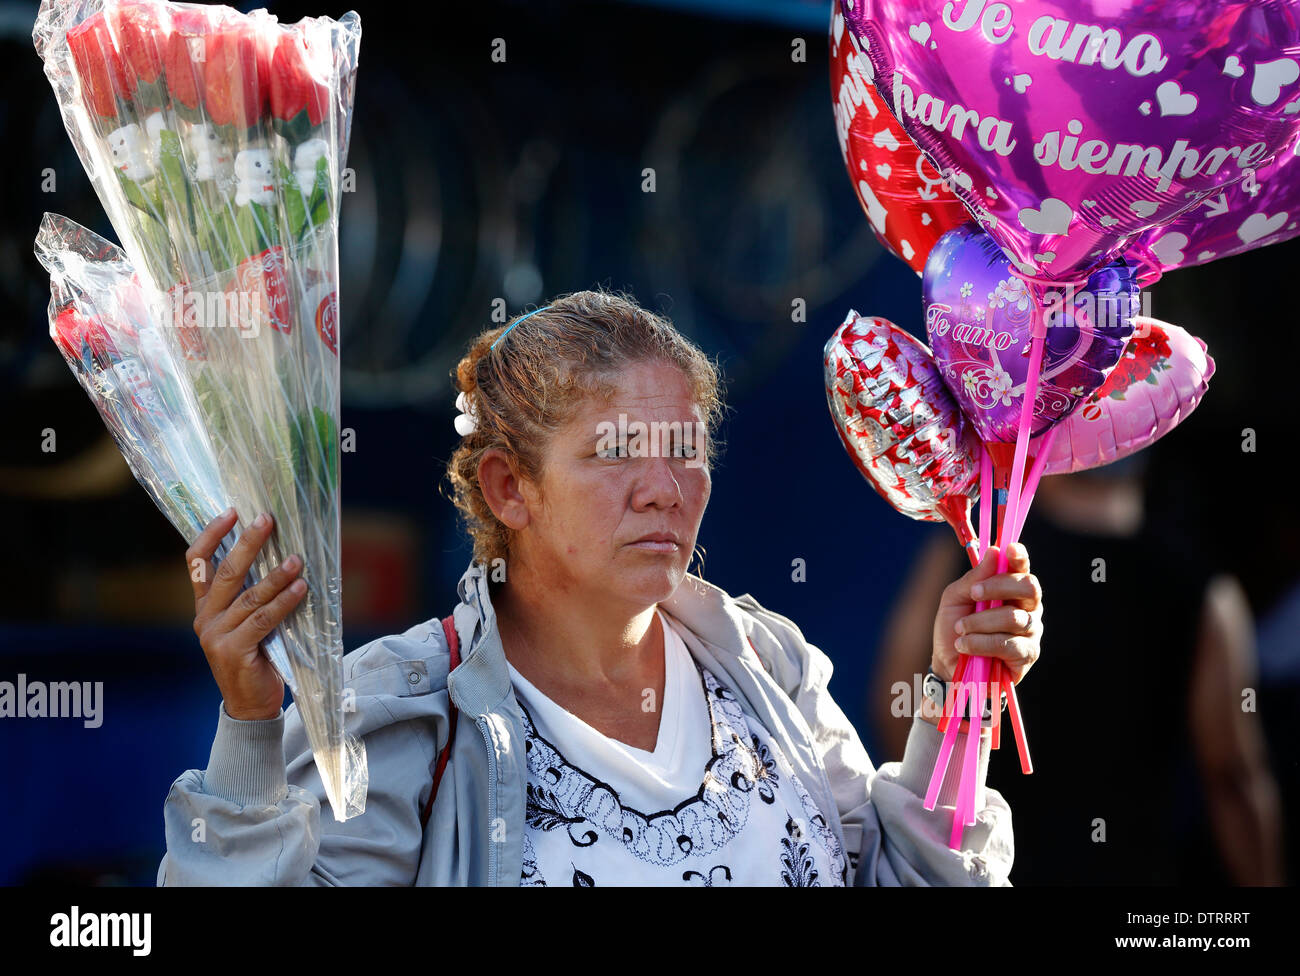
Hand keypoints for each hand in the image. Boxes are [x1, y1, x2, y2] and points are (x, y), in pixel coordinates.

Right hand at [187, 508, 305, 720]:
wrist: (251, 706)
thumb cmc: (256, 656)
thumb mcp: (247, 623)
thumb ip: (252, 595)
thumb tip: (281, 554)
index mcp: (204, 607)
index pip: (197, 563)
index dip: (211, 534)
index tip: (232, 511)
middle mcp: (205, 618)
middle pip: (225, 573)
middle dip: (247, 543)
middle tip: (267, 520)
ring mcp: (216, 636)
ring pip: (248, 597)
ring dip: (275, 575)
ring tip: (297, 559)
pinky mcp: (234, 652)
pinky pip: (262, 620)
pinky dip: (283, 603)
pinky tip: (301, 589)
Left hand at [929, 542, 1042, 711]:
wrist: (947, 665)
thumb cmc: (954, 628)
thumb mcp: (955, 598)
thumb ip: (974, 578)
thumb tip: (994, 552)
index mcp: (1011, 591)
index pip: (1023, 569)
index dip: (1020, 557)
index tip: (1009, 549)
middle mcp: (1027, 608)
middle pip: (1029, 588)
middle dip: (999, 586)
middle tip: (974, 594)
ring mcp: (1031, 632)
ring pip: (1013, 617)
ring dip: (980, 622)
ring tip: (961, 629)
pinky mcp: (1027, 655)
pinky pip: (1007, 643)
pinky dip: (981, 642)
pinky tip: (965, 645)